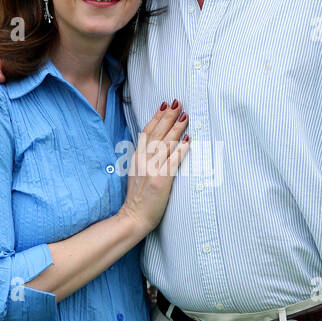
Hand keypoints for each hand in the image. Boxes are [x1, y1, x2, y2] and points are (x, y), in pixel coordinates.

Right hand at [119, 104, 189, 233]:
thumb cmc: (137, 198)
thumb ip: (143, 159)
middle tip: (178, 103)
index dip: (157, 117)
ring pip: (166, 144)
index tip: (165, 105)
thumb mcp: (135, 173)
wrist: (133, 217)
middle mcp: (143, 160)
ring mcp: (152, 169)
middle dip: (168, 116)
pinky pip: (173, 161)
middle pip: (157, 133)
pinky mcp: (161, 180)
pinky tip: (189, 140)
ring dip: (177, 128)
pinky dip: (181, 149)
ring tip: (185, 116)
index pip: (147, 132)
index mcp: (136, 157)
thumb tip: (153, 147)